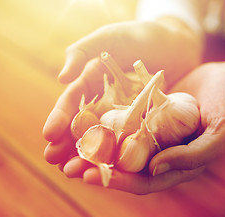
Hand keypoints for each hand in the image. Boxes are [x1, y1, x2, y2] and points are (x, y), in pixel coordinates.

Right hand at [43, 19, 201, 178]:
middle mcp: (103, 103)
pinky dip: (118, 156)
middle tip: (56, 163)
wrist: (175, 43)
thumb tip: (62, 78)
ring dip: (88, 157)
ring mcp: (122, 116)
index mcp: (90, 84)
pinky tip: (110, 169)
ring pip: (102, 140)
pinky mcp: (142, 124)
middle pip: (82, 127)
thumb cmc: (139, 35)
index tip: (49, 135)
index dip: (59, 119)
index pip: (71, 104)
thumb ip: (84, 52)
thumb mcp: (109, 37)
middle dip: (67, 146)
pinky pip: (129, 142)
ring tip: (75, 172)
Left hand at [79, 61, 224, 193]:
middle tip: (68, 167)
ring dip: (94, 148)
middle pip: (125, 166)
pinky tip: (83, 119)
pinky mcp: (147, 114)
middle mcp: (162, 153)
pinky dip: (103, 123)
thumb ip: (193, 156)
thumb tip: (154, 170)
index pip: (144, 181)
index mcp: (178, 166)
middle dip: (97, 168)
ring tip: (65, 147)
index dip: (118, 182)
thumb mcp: (220, 133)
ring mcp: (153, 133)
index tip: (91, 177)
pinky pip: (122, 120)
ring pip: (118, 145)